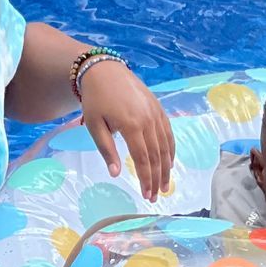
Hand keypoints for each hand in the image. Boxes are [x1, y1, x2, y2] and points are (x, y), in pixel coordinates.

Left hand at [78, 60, 174, 199]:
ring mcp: (156, 114)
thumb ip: (107, 150)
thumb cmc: (96, 99)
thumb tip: (116, 174)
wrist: (105, 70)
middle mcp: (148, 120)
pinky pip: (168, 133)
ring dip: (166, 168)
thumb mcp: (95, 125)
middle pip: (156, 156)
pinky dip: (170, 150)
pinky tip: (169, 162)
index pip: (142, 159)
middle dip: (157, 178)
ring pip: (165, 146)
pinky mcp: (158, 109)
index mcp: (131, 125)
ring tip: (165, 185)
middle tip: (156, 196)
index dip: (146, 179)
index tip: (146, 195)